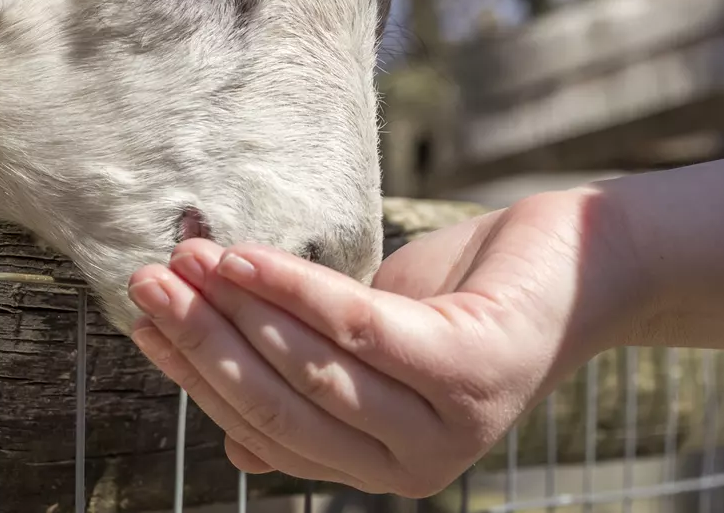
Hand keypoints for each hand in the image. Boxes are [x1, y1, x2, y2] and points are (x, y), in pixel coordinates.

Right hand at [126, 189, 641, 496]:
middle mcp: (413, 464)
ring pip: (312, 367)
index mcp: (382, 466)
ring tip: (185, 259)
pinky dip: (292, 289)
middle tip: (147, 284)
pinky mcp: (467, 368)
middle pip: (279, 403)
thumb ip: (312, 390)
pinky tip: (244, 256)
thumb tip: (236, 445)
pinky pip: (357, 326)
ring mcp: (446, 423)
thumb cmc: (467, 301)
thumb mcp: (377, 349)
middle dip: (201, 343)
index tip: (145, 327)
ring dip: (237, 310)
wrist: (578, 265)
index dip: (198, 379)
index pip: (265, 431)